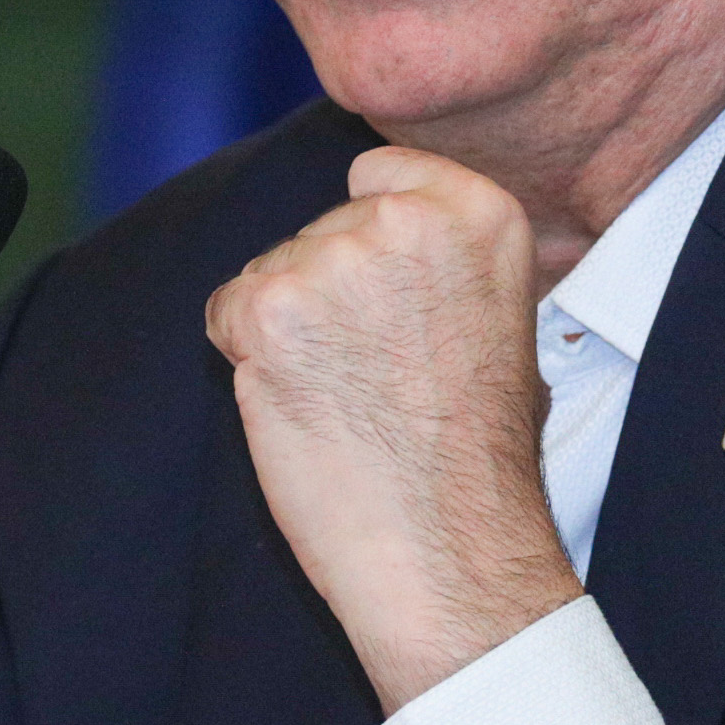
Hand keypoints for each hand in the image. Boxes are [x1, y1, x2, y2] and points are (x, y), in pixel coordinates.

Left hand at [206, 146, 580, 711]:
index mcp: (478, 212)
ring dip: (288, 333)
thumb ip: (440, 258)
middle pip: (318, 228)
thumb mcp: (499, 319)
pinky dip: (247, 361)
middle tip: (379, 381)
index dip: (369, 245)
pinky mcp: (268, 309)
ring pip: (270, 271)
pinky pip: (226, 313)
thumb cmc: (475, 458)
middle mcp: (406, 219)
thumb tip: (374, 227)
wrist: (449, 551)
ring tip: (350, 403)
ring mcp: (333, 260)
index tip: (401, 314)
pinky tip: (307, 411)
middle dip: (327, 296)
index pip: (379, 173)